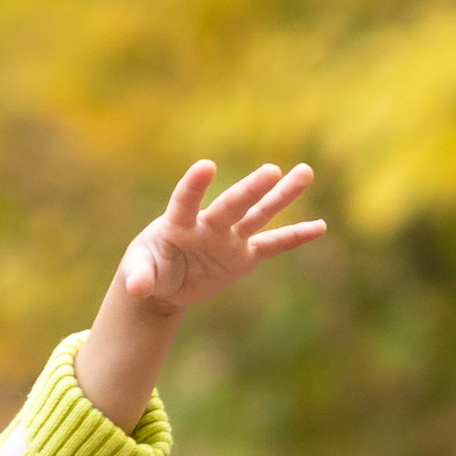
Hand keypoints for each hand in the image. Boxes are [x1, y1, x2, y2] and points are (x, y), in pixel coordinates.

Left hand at [120, 157, 325, 314]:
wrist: (165, 280)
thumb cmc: (149, 267)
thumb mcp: (141, 272)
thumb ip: (140, 277)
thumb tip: (136, 288)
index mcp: (178, 224)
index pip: (186, 201)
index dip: (194, 186)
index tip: (206, 167)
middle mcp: (208, 224)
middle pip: (232, 206)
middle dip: (250, 191)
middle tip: (271, 172)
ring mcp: (229, 238)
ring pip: (259, 214)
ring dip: (281, 196)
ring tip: (305, 172)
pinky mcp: (243, 256)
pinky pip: (273, 245)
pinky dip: (294, 237)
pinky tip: (319, 227)